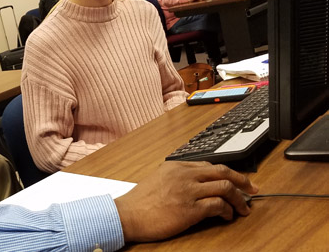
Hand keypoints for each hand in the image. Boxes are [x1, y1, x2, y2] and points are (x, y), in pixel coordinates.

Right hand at [114, 161, 257, 241]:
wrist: (128, 214)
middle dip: (242, 180)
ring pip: (225, 187)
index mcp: (176, 166)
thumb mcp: (159, 180)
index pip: (210, 165)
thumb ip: (177, 177)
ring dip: (239, 198)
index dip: (227, 173)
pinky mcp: (190, 209)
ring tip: (243, 207)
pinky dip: (227, 211)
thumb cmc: (140, 202)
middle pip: (222, 171)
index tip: (237, 180)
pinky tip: (228, 216)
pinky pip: (218, 205)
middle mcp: (184, 175)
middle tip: (253, 188)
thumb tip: (197, 184)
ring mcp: (188, 191)